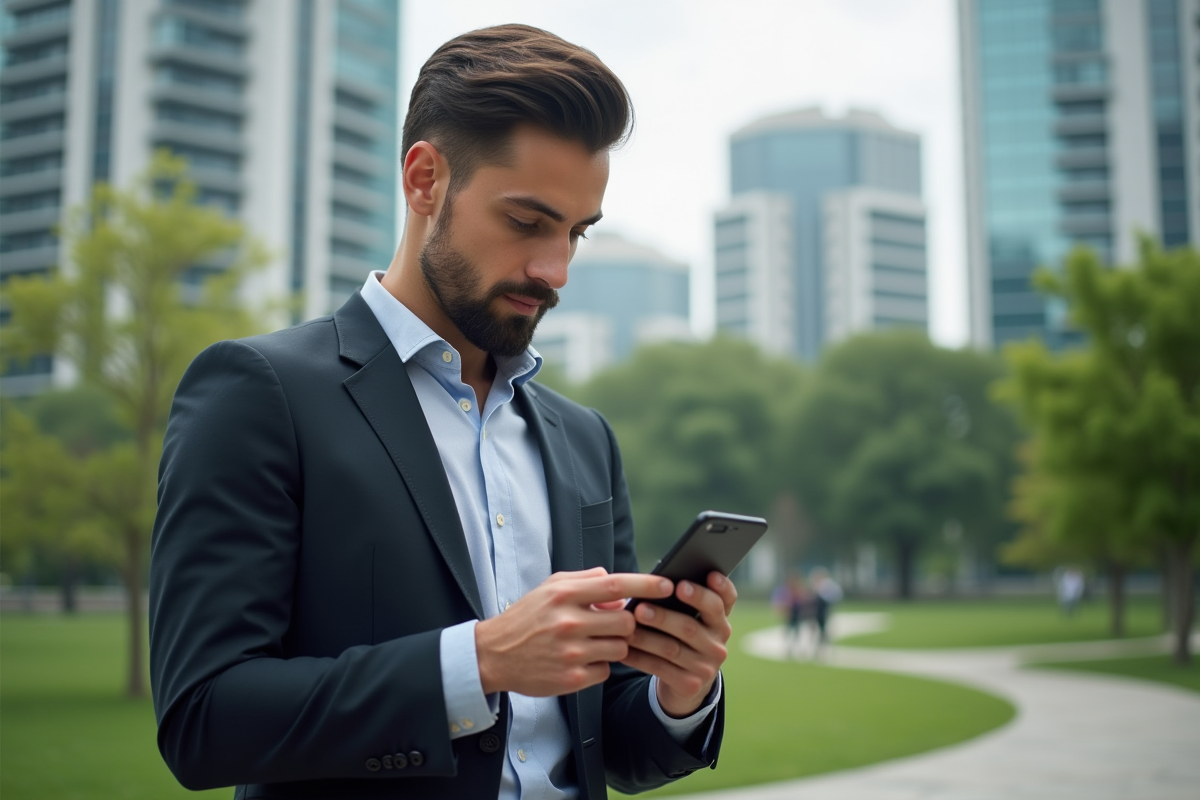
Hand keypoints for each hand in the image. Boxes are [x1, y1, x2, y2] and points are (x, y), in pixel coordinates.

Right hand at [474, 567, 673, 696]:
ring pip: (620, 648)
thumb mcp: (550, 588)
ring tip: (594, 641)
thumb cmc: (527, 617)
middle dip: (627, 623)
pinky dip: (600, 666)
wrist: (494, 655)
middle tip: (613, 624)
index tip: (668, 586)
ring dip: (615, 645)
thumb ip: (586, 581)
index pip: (615, 586)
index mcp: (564, 595)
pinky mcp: (571, 678)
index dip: (646, 585)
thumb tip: (617, 587)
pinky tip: (582, 660)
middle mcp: (568, 622)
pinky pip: (606, 671)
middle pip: (626, 621)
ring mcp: (571, 652)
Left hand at [621, 571, 736, 717]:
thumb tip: (650, 583)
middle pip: (691, 626)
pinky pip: (661, 669)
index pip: (726, 599)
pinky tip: (623, 650)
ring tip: (626, 628)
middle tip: (641, 608)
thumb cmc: (679, 636)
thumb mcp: (688, 618)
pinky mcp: (691, 684)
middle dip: (664, 616)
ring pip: (673, 649)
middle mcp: (718, 641)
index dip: (721, 586)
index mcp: (719, 618)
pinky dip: (639, 658)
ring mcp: (706, 665)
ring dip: (646, 638)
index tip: (708, 574)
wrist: (685, 680)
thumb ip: (678, 600)